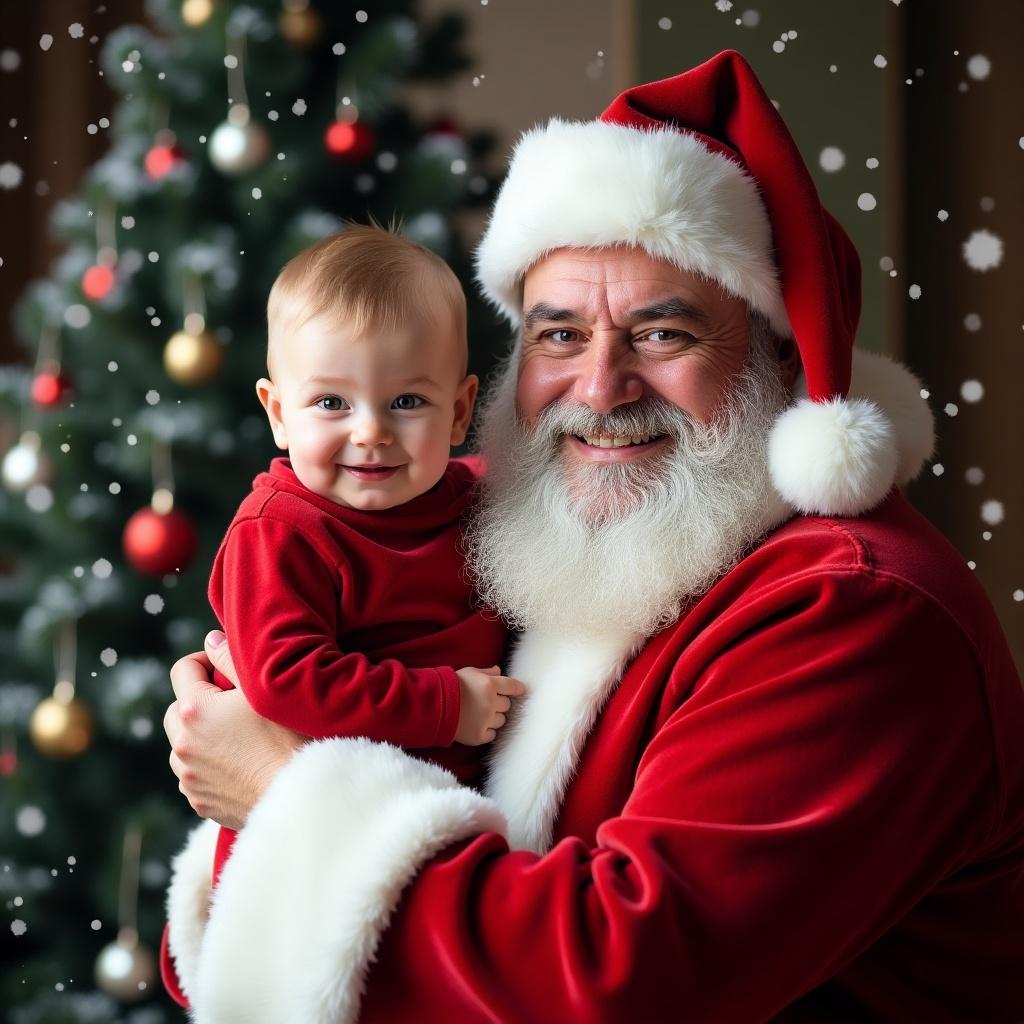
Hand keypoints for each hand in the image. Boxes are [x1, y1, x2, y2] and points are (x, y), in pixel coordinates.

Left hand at [163, 631, 303, 828]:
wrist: (301, 797)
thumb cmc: (290, 738)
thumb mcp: (264, 689)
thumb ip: (231, 658)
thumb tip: (210, 640)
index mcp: (195, 710)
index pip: (182, 669)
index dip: (205, 662)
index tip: (227, 671)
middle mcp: (182, 744)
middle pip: (177, 708)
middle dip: (200, 701)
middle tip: (235, 704)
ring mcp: (188, 777)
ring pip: (183, 743)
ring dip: (201, 735)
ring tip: (238, 736)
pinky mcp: (198, 801)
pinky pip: (194, 773)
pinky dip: (208, 764)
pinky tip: (240, 763)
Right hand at [454, 665, 526, 745]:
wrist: (433, 706)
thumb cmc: (450, 686)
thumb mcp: (468, 672)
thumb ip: (486, 672)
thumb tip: (499, 671)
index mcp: (489, 685)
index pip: (512, 687)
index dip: (518, 688)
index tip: (521, 690)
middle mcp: (491, 703)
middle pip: (507, 705)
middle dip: (499, 703)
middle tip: (487, 702)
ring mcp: (485, 721)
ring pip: (501, 720)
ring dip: (494, 717)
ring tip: (480, 714)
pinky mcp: (479, 736)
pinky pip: (492, 734)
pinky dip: (488, 730)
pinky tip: (478, 725)